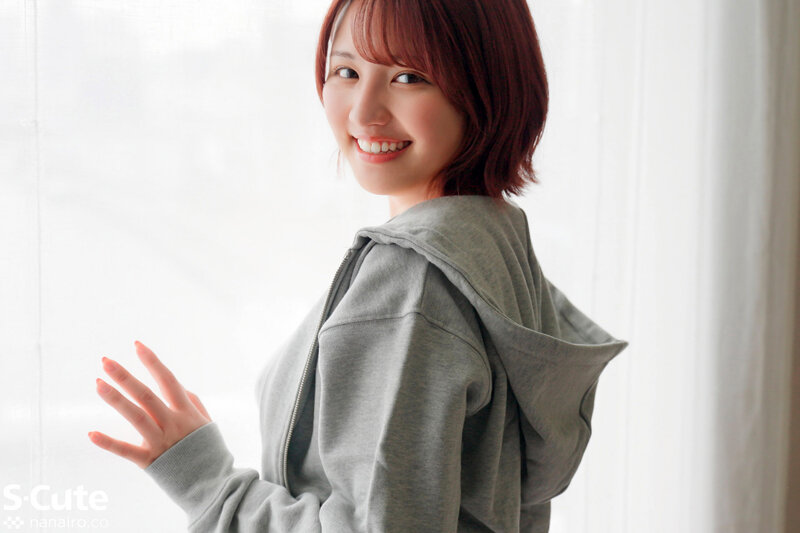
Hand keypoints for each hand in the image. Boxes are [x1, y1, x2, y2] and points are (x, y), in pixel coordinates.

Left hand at [89, 340, 211, 468]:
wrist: (213, 483)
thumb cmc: (209, 451)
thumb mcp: (206, 422)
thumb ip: (193, 402)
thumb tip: (179, 386)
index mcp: (187, 411)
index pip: (167, 380)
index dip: (152, 362)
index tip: (137, 345)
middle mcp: (173, 423)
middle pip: (146, 395)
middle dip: (125, 376)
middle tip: (105, 361)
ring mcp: (161, 442)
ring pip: (136, 417)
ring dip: (116, 399)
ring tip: (97, 383)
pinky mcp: (150, 461)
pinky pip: (127, 451)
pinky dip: (109, 443)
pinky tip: (91, 433)